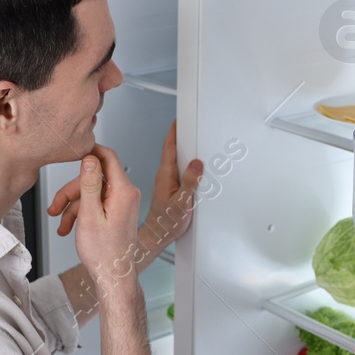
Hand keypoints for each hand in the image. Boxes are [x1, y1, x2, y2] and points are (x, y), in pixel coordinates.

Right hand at [48, 122, 202, 244]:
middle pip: (94, 177)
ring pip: (91, 192)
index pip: (108, 157)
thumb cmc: (104, 252)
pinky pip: (96, 203)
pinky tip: (69, 226)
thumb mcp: (90, 215)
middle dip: (72, 191)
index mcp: (123, 191)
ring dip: (72, 205)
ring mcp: (122, 202)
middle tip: (56, 206)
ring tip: (61, 223)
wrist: (113, 275)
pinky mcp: (117, 211)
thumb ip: (89, 184)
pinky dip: (81, 212)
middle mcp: (126, 194)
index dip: (89, 152)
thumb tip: (90, 159)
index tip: (73, 152)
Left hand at [142, 121, 202, 248]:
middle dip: (180, 136)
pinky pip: (177, 169)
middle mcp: (164, 176)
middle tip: (189, 125)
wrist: (158, 235)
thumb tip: (196, 165)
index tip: (179, 119)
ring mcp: (166, 181)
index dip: (174, 131)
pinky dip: (184, 162)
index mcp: (165, 175)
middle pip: (172, 149)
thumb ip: (189, 183)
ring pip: (175, 159)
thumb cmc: (166, 222)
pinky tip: (192, 165)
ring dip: (182, 149)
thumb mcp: (182, 203)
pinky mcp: (169, 187)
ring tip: (193, 141)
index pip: (169, 146)